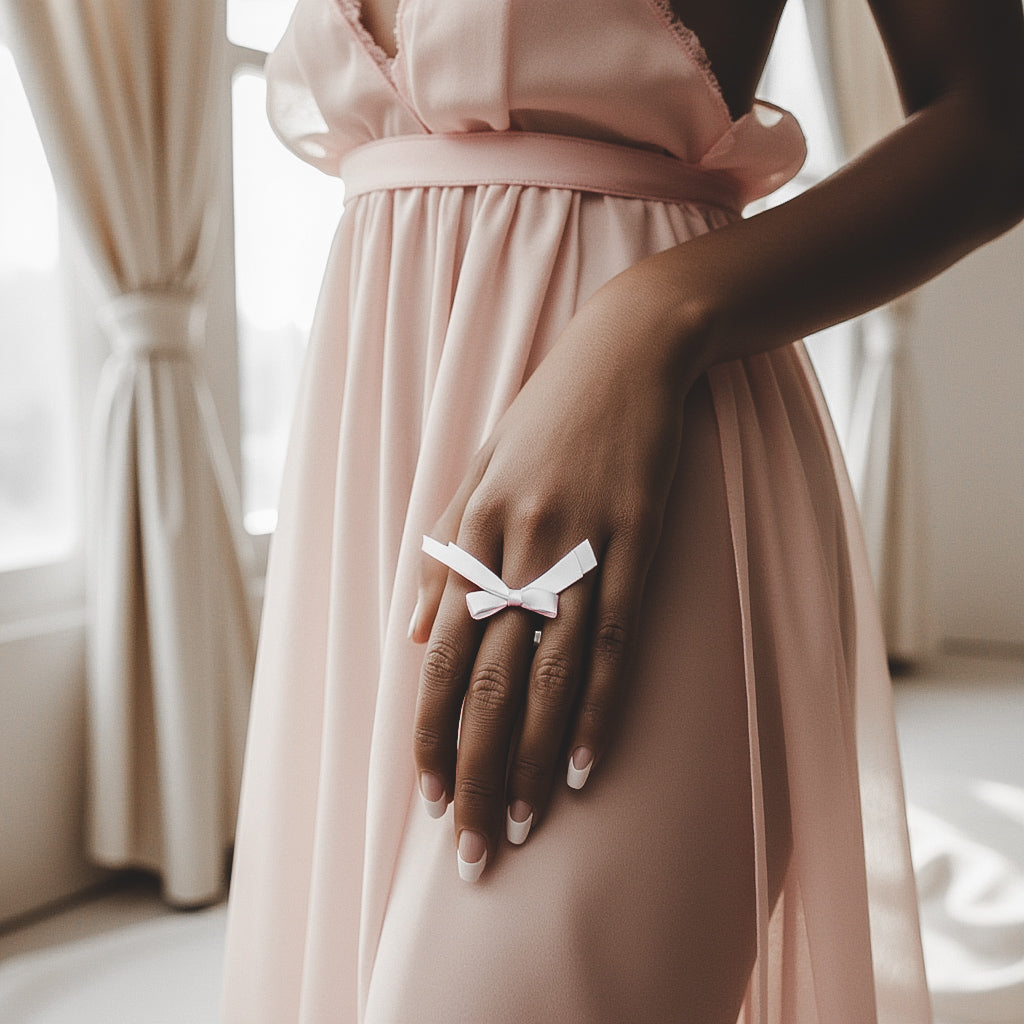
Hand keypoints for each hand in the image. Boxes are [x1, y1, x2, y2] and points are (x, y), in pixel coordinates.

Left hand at [408, 265, 705, 880]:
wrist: (624, 352)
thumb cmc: (545, 416)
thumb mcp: (475, 473)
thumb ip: (440, 554)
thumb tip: (410, 632)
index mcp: (470, 537)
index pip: (441, 660)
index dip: (433, 733)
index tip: (429, 799)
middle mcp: (516, 553)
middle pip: (490, 687)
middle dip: (477, 775)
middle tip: (473, 853)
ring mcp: (578, 551)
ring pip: (550, 681)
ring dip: (534, 763)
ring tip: (523, 830)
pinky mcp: (636, 545)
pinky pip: (614, 644)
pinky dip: (598, 711)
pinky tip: (587, 768)